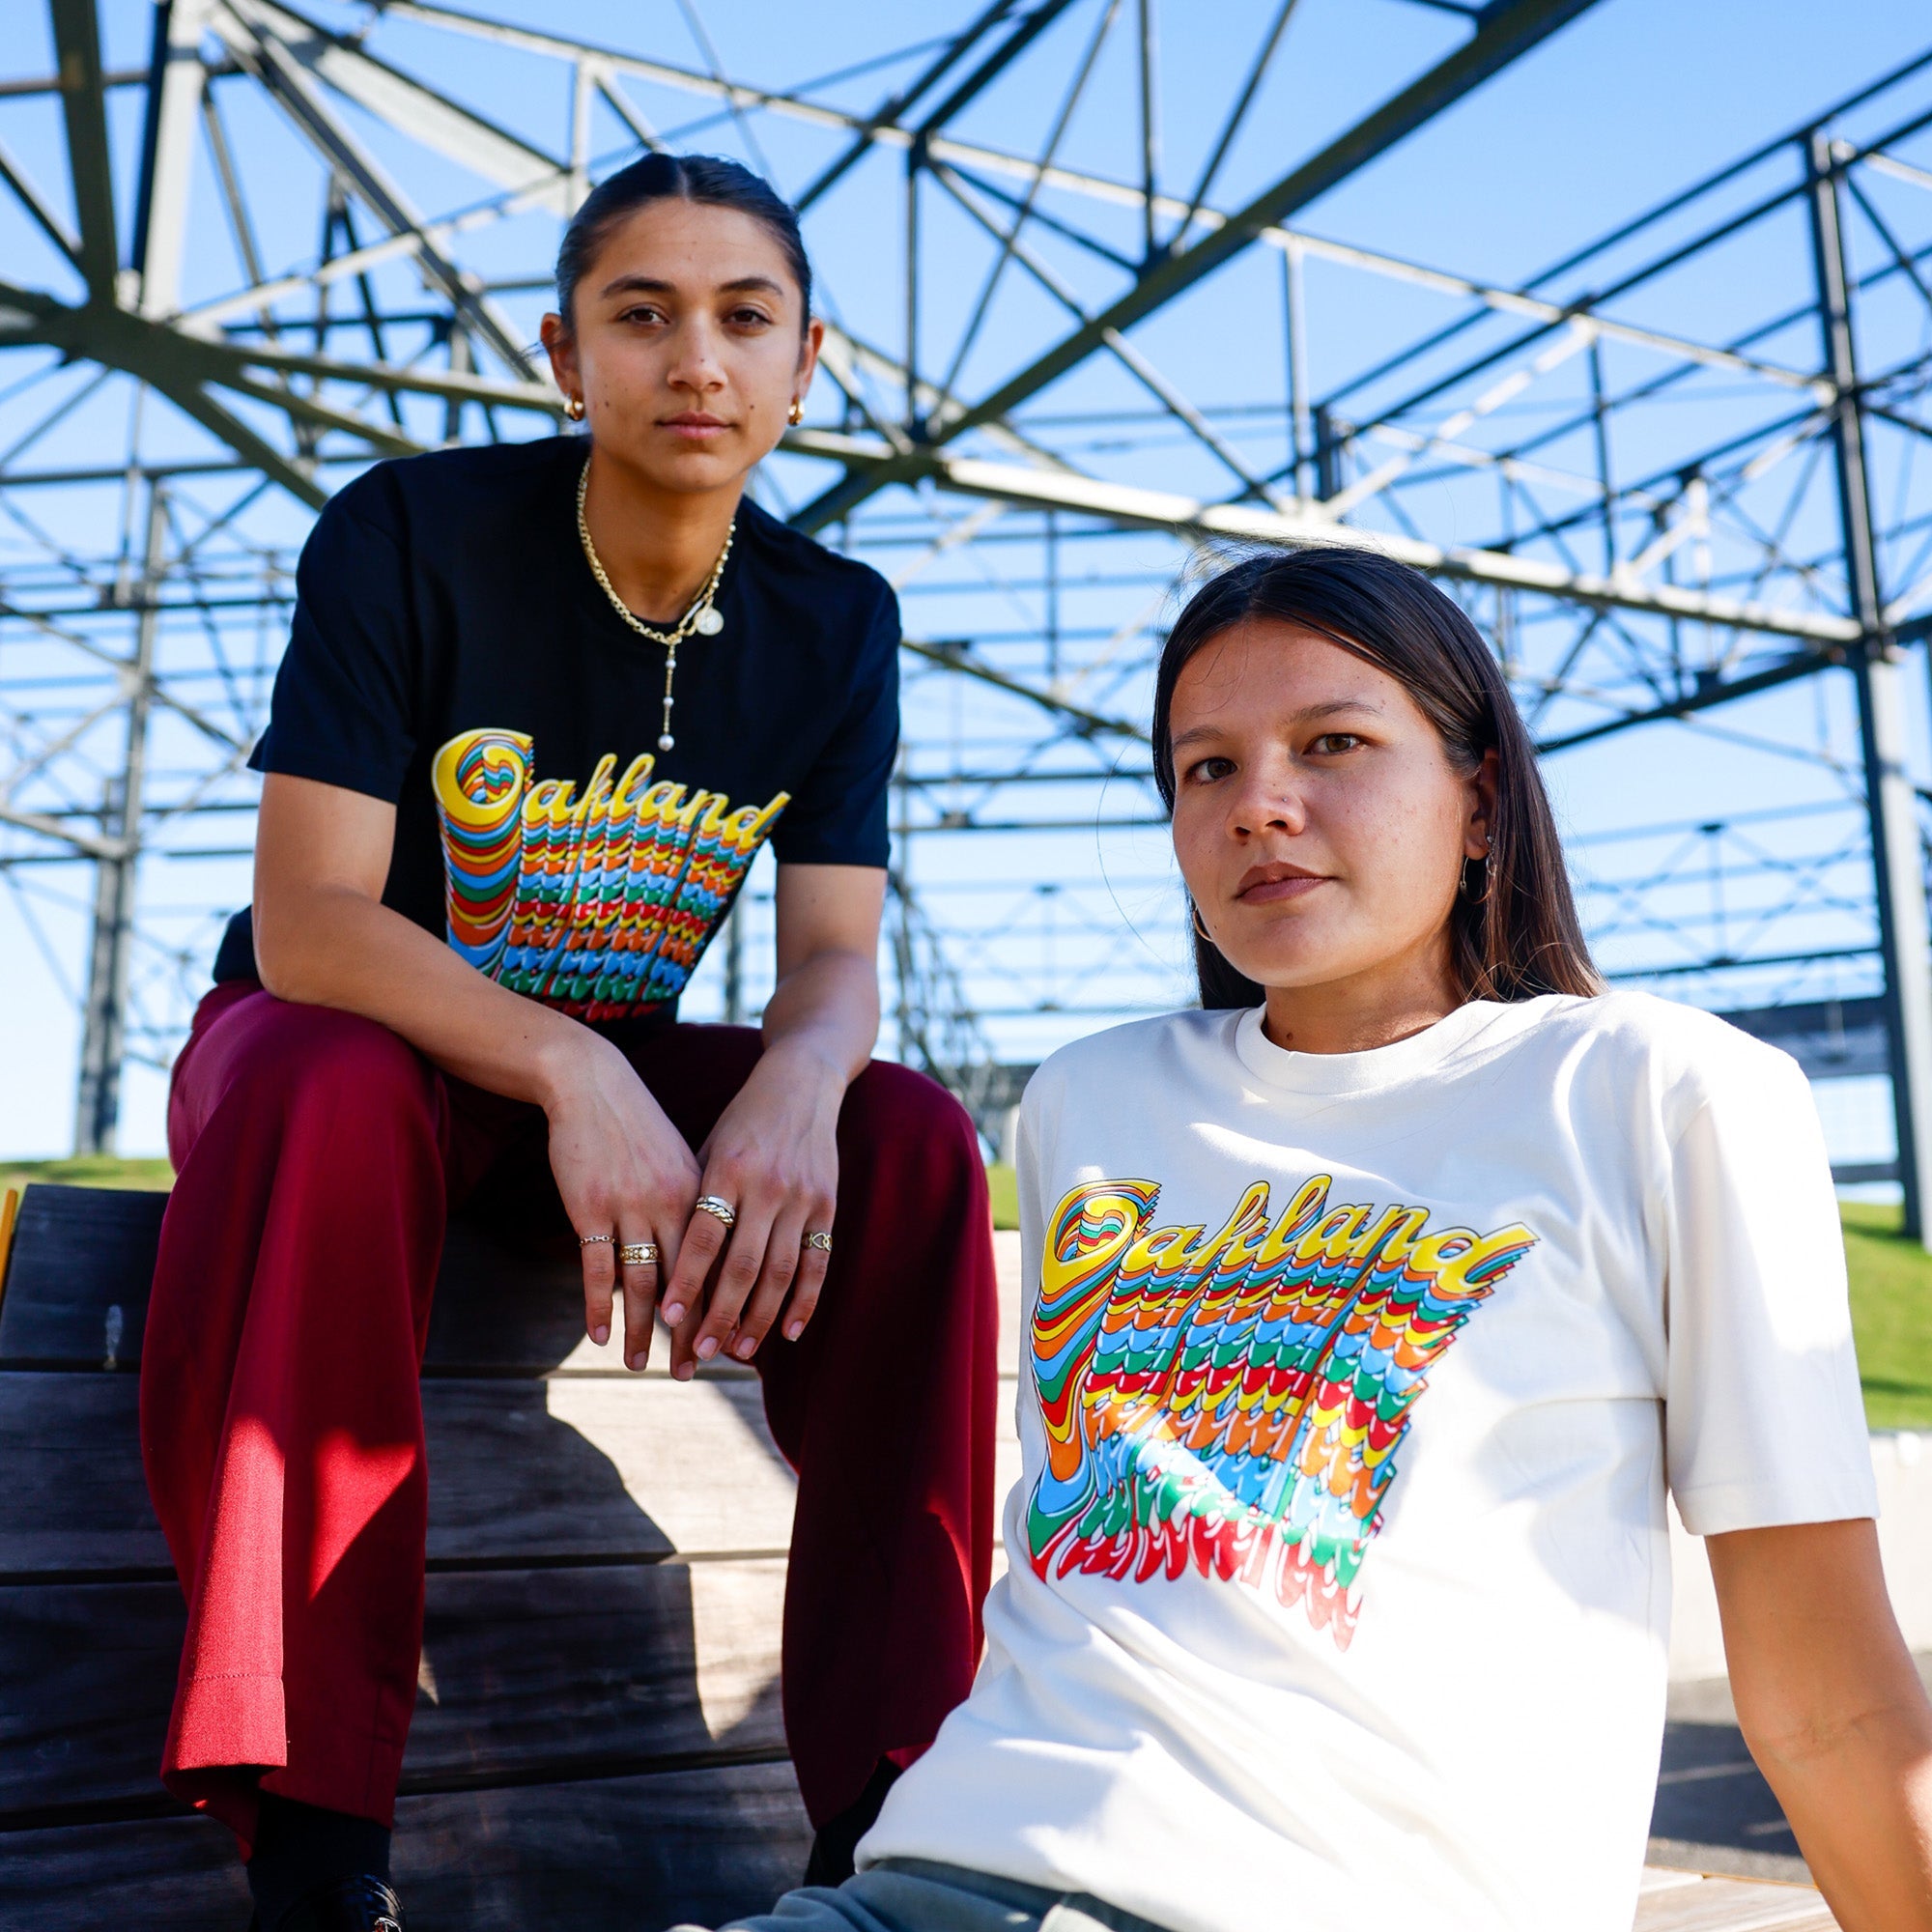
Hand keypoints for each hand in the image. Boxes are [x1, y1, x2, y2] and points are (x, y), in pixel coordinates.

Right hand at [543, 1034, 701, 1370]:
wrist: (593, 1083)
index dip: (723, 1309)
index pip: (721, 1264)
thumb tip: (712, 1254)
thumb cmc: (638, 1127)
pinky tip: (601, 1336)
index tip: (727, 1345)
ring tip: (643, 1365)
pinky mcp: (590, 1208)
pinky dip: (599, 1306)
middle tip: (690, 1372)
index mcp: (702, 1195)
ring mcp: (630, 1207)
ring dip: (644, 1330)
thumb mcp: (679, 1163)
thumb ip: (696, 1207)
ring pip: (643, 1283)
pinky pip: (597, 1268)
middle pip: (688, 1282)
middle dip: (690, 1332)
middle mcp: (673, 1205)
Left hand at [660, 1041, 842, 1378]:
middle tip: (698, 1352)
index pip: (704, 1235)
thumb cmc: (741, 1122)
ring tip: (738, 1350)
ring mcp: (802, 1196)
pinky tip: (790, 1332)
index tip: (666, 1316)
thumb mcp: (708, 1149)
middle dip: (719, 1313)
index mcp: (728, 1169)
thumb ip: (691, 1199)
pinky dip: (805, 1300)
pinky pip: (818, 1261)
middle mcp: (767, 1185)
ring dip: (759, 1316)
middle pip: (742, 1263)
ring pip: (781, 1270)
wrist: (801, 1083)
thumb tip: (658, 1258)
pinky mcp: (827, 1203)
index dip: (686, 1278)